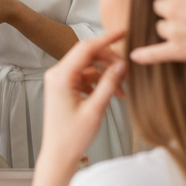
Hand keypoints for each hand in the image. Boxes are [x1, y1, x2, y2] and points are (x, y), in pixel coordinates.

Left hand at [37, 33, 127, 176]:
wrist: (58, 154)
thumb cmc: (73, 136)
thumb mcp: (95, 109)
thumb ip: (109, 84)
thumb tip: (122, 64)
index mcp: (60, 76)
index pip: (85, 48)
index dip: (106, 39)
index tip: (123, 31)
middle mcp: (57, 74)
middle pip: (88, 55)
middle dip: (110, 60)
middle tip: (128, 71)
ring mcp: (59, 80)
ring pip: (88, 66)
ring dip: (107, 74)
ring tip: (123, 91)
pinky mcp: (64, 87)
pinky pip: (85, 77)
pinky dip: (100, 82)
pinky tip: (114, 94)